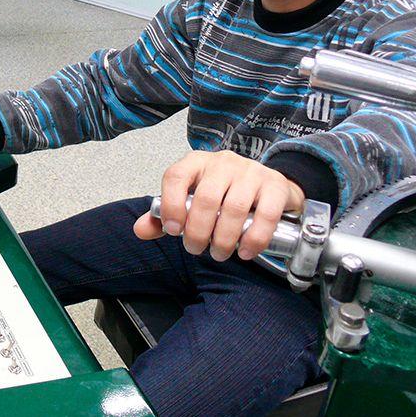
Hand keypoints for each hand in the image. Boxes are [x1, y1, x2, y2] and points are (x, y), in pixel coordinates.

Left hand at [132, 150, 304, 260]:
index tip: (174, 230)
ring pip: (234, 208)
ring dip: (224, 238)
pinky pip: (266, 214)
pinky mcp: (275, 185)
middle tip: (197, 250)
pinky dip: (254, 238)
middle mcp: (222, 163)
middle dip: (198, 231)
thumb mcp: (191, 201)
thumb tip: (140, 230)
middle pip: (206, 198)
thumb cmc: (223, 194)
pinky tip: (246, 251)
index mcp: (195, 163)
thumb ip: (165, 217)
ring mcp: (250, 171)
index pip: (175, 176)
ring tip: (220, 253)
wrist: (267, 187)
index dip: (171, 205)